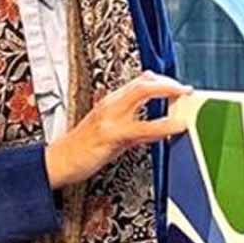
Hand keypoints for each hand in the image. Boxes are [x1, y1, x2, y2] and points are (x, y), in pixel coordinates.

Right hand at [44, 71, 191, 188]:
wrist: (57, 162)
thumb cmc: (82, 147)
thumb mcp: (108, 127)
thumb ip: (130, 117)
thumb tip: (153, 116)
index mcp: (110, 102)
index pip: (139, 81)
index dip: (162, 81)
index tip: (178, 87)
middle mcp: (110, 105)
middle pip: (143, 82)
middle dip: (168, 83)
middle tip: (185, 90)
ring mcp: (110, 118)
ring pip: (142, 94)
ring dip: (168, 94)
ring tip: (186, 100)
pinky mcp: (111, 135)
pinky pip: (141, 127)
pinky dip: (162, 125)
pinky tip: (174, 127)